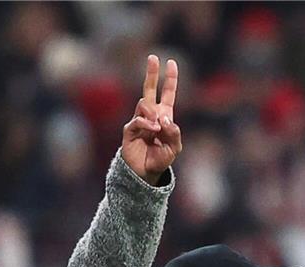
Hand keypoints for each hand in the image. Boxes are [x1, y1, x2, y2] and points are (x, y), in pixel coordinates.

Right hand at [121, 55, 181, 184]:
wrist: (146, 172)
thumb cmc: (161, 158)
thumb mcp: (174, 147)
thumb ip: (173, 132)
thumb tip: (164, 118)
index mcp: (164, 116)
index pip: (167, 94)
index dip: (170, 79)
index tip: (171, 63)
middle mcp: (151, 115)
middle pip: (149, 89)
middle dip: (151, 73)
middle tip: (153, 57)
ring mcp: (139, 121)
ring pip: (145, 105)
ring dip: (154, 114)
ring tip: (158, 129)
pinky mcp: (130, 130)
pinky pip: (138, 120)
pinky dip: (147, 124)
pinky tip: (153, 130)